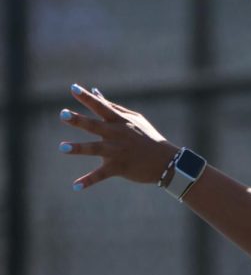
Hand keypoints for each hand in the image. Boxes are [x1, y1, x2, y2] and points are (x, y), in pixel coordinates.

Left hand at [59, 85, 177, 191]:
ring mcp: (117, 151)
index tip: (73, 88)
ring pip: (95, 148)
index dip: (87, 97)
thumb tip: (95, 91)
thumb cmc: (147, 136)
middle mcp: (117, 134)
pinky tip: (75, 186)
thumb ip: (112, 106)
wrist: (164, 160)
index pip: (101, 106)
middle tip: (63, 114)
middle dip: (78, 120)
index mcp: (119, 121)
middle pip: (94, 125)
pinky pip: (101, 174)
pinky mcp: (119, 167)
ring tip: (62, 147)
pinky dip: (89, 181)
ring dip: (79, 148)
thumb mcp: (133, 119)